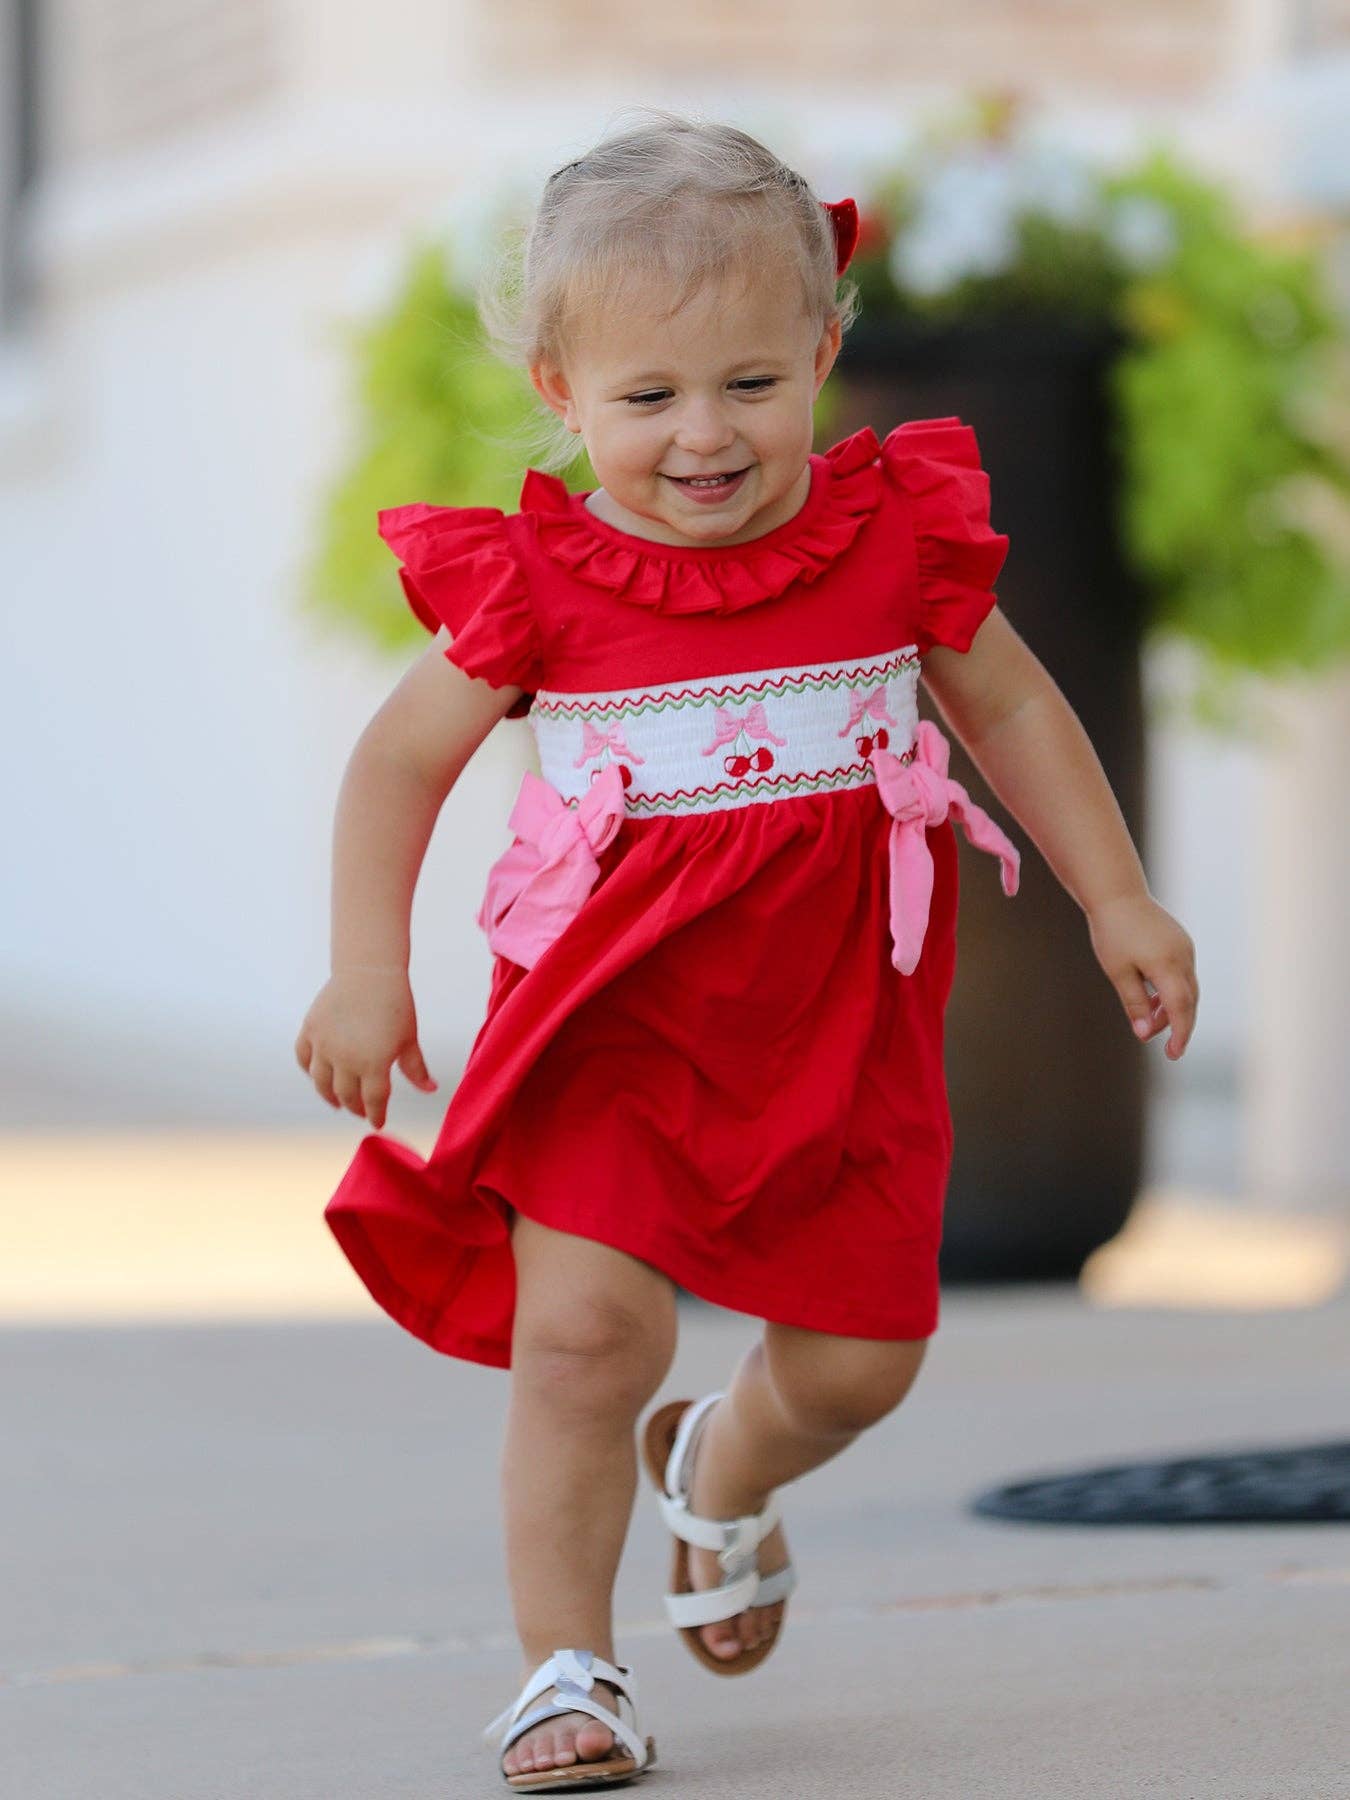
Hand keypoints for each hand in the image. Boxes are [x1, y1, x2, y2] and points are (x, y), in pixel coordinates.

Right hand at [294, 968, 437, 1129]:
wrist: (370, 971)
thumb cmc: (396, 1005)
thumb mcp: (409, 1038)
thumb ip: (416, 1068)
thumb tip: (431, 1089)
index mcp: (373, 1064)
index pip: (373, 1101)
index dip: (376, 1115)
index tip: (378, 1122)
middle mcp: (345, 1059)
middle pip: (346, 1095)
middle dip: (355, 1107)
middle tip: (360, 1110)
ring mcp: (324, 1045)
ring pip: (321, 1082)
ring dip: (329, 1096)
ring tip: (337, 1101)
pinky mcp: (310, 1030)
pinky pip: (304, 1058)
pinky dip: (310, 1070)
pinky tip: (318, 1075)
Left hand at [1088, 892, 1198, 1060]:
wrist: (1117, 894)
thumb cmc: (1112, 933)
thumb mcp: (1119, 972)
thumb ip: (1135, 1003)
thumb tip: (1144, 1034)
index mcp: (1167, 965)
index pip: (1181, 1009)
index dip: (1180, 1034)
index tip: (1174, 1054)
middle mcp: (1183, 956)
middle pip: (1188, 1001)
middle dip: (1175, 1024)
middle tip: (1159, 1043)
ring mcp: (1185, 948)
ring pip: (1187, 988)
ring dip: (1172, 1008)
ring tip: (1150, 1020)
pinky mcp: (1182, 943)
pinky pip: (1183, 974)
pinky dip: (1172, 990)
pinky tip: (1155, 998)